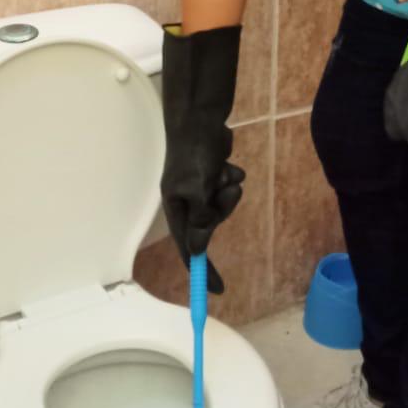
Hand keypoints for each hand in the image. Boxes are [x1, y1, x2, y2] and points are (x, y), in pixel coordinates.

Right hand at [159, 23, 244, 294]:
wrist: (200, 118)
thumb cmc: (194, 153)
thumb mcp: (197, 189)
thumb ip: (200, 218)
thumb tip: (199, 247)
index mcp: (176, 208)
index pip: (188, 248)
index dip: (202, 269)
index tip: (217, 290)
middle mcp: (186, 201)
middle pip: (210, 225)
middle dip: (222, 211)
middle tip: (227, 192)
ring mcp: (199, 188)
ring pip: (223, 205)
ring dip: (229, 191)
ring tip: (226, 173)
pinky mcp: (212, 174)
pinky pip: (228, 186)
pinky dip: (231, 177)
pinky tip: (227, 162)